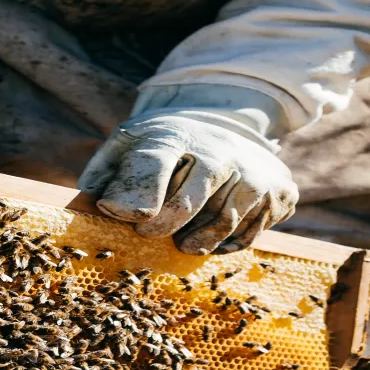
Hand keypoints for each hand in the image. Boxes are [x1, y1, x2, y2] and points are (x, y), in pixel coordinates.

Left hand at [79, 113, 297, 254]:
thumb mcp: (129, 145)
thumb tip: (88, 206)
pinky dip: (228, 244)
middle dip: (165, 227)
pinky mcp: (280, 189)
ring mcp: (254, 169)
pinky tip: (212, 235)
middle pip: (190, 201)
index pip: (154, 164)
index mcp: (175, 135)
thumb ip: (104, 174)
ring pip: (224, 223)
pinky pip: (251, 232)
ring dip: (198, 242)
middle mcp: (220, 148)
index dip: (136, 199)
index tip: (131, 221)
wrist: (224, 126)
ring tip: (183, 242)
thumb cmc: (165, 147)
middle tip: (149, 235)